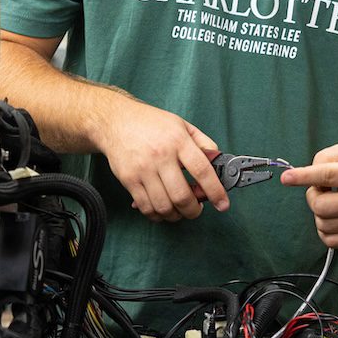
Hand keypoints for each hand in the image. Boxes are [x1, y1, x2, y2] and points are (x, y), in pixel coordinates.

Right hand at [96, 97, 228, 221]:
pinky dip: (157, 215)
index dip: (215, 191)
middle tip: (196, 210)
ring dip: (175, 215)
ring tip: (179, 211)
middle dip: (193, 210)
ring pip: (164, 206)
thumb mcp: (181, 124)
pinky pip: (145, 206)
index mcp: (178, 140)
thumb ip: (202, 142)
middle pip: (182, 195)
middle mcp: (161, 155)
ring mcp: (143, 169)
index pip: (202, 170)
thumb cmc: (151, 123)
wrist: (115, 121)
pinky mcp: (129, 179)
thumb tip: (217, 162)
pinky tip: (162, 210)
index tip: (222, 204)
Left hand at [281, 144, 337, 247]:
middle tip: (321, 190)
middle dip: (313, 196)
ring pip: (323, 224)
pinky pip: (329, 240)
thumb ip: (324, 158)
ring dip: (319, 213)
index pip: (328, 176)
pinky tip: (334, 216)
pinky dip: (324, 229)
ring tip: (332, 202)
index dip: (303, 177)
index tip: (286, 178)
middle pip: (321, 206)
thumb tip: (306, 176)